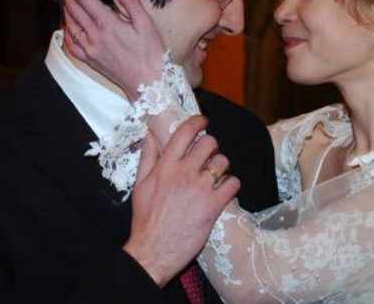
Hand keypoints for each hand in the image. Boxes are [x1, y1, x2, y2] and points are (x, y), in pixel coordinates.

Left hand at [61, 0, 166, 99]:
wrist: (148, 84)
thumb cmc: (151, 54)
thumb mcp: (145, 23)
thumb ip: (129, 0)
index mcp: (107, 24)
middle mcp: (94, 36)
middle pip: (73, 8)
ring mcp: (90, 49)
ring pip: (69, 24)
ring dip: (65, 8)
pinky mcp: (90, 60)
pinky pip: (71, 44)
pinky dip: (66, 31)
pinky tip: (67, 25)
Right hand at [123, 115, 239, 286]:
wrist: (152, 251)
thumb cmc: (145, 220)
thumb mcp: (140, 185)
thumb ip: (147, 157)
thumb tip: (149, 134)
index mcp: (165, 166)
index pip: (185, 132)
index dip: (198, 121)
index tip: (204, 121)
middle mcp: (183, 173)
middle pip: (209, 143)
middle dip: (212, 147)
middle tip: (209, 157)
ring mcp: (199, 189)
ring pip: (223, 162)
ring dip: (222, 168)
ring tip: (216, 177)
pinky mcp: (213, 206)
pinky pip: (233, 184)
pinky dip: (232, 186)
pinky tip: (224, 192)